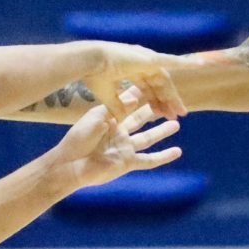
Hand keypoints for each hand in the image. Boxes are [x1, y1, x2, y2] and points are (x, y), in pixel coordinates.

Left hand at [51, 104, 180, 189]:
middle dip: (155, 109)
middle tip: (170, 100)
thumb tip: (134, 96)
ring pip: (149, 137)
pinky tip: (178, 152)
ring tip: (177, 122)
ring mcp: (125, 147)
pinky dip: (164, 156)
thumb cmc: (77, 140)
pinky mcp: (128, 163)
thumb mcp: (95, 119)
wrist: (70, 166)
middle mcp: (120, 131)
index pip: (129, 103)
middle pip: (141, 118)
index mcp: (110, 118)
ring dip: (163, 131)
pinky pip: (150, 160)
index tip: (154, 83)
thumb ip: (116, 109)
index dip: (141, 94)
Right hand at [81, 43, 188, 122]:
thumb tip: (122, 118)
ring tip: (182, 112)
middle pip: (159, 86)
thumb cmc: (93, 76)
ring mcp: (146, 60)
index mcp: (130, 71)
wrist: (88, 62)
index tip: (163, 115)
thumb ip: (118, 106)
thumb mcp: (108, 97)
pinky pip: (172, 61)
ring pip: (165, 81)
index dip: (155, 102)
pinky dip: (186, 63)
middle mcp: (140, 64)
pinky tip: (201, 65)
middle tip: (178, 116)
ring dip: (173, 96)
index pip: (147, 88)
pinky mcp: (150, 59)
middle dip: (168, 101)